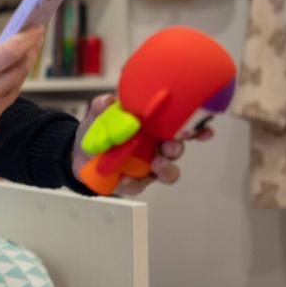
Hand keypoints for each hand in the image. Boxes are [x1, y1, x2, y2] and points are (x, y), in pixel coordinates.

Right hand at [0, 29, 43, 152]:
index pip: (9, 53)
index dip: (26, 39)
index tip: (36, 29)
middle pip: (20, 70)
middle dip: (30, 52)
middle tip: (33, 41)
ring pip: (15, 88)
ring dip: (18, 72)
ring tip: (16, 60)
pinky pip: (4, 105)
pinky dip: (3, 92)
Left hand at [70, 95, 214, 195]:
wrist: (80, 153)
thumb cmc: (98, 131)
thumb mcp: (97, 115)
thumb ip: (102, 107)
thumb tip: (109, 100)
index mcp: (154, 127)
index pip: (181, 126)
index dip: (197, 128)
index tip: (205, 128)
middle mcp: (157, 147)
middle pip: (177, 149)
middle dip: (178, 148)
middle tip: (171, 146)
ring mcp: (149, 167)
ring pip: (168, 171)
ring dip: (166, 168)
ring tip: (157, 164)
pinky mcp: (136, 182)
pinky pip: (139, 186)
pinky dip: (132, 184)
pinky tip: (124, 181)